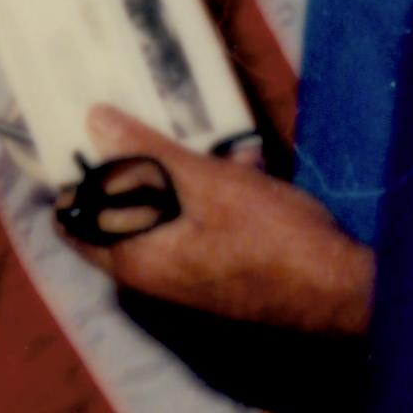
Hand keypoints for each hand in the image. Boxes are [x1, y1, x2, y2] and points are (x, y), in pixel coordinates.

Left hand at [57, 107, 374, 337]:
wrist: (341, 295)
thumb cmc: (270, 237)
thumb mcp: (206, 183)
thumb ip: (146, 155)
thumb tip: (94, 122)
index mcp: (133, 256)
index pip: (72, 217)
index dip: (70, 172)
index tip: (79, 127)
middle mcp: (149, 274)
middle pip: (119, 208)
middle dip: (132, 161)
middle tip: (143, 117)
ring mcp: (184, 277)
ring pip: (162, 211)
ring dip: (181, 171)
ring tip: (213, 137)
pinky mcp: (216, 272)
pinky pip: (194, 224)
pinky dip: (209, 194)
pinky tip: (246, 164)